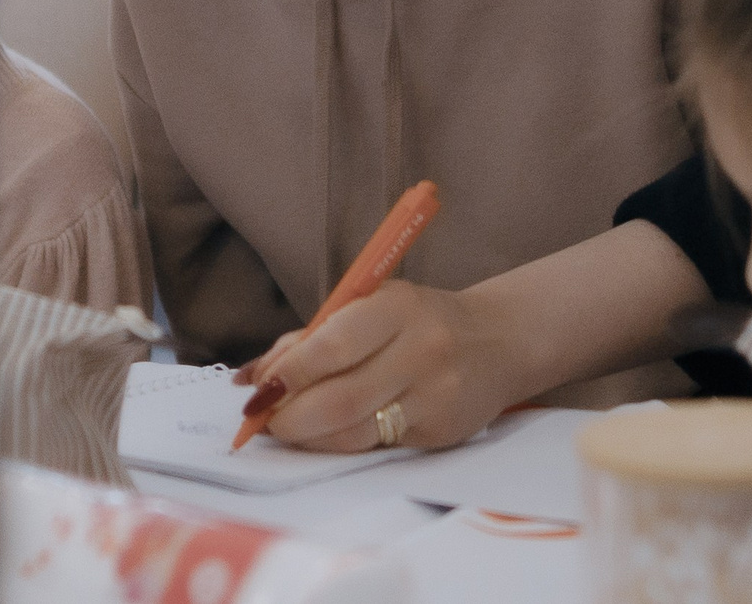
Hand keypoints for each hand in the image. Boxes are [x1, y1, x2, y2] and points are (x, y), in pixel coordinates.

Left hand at [232, 280, 515, 453]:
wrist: (499, 340)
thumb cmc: (419, 319)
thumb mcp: (372, 305)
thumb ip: (313, 337)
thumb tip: (251, 378)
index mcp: (398, 308)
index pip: (333, 347)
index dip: (288, 374)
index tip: (256, 390)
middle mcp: (420, 351)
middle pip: (339, 400)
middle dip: (288, 417)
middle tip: (263, 419)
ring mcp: (434, 396)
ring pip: (354, 432)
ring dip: (308, 436)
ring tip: (286, 428)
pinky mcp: (440, 432)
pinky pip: (375, 446)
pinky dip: (340, 443)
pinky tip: (326, 433)